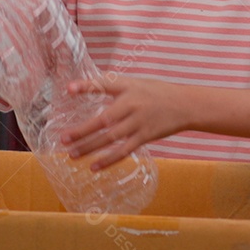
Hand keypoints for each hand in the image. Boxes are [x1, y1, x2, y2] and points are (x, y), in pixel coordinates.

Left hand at [59, 74, 190, 169]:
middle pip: (103, 119)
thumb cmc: (156, 92)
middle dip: (82, 130)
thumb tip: (80, 87)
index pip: (104, 84)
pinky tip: (94, 166)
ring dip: (90, 147)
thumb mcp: (134, 83)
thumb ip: (111, 86)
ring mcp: (139, 122)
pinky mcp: (145, 137)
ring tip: (72, 154)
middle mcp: (132, 104)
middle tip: (63, 138)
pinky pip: (124, 150)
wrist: (186, 105)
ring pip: (111, 138)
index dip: (86, 86)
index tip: (68, 89)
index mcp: (127, 87)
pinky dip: (108, 160)